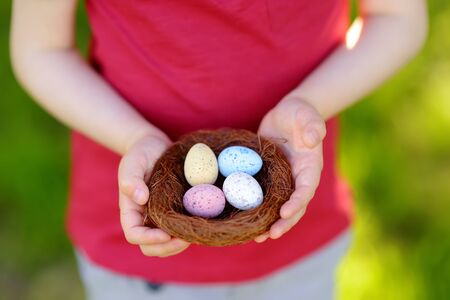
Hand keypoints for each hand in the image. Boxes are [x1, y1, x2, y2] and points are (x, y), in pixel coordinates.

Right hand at [118, 133, 189, 256]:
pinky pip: (179, 230)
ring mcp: (159, 217)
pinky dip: (187, 233)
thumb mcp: (133, 161)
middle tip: (185, 240)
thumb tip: (141, 198)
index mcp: (131, 209)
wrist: (155, 146)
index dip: (148, 239)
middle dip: (167, 248)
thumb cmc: (141, 153)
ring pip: (166, 244)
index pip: (134, 234)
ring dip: (179, 245)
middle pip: (150, 247)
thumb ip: (131, 178)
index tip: (165, 235)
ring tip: (194, 235)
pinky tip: (199, 225)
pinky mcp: (174, 212)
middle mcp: (144, 217)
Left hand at [254, 97, 325, 242]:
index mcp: (310, 167)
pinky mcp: (269, 178)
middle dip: (284, 223)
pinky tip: (244, 220)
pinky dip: (257, 209)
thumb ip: (313, 125)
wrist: (287, 114)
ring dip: (269, 223)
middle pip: (294, 206)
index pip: (305, 190)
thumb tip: (313, 139)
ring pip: (278, 206)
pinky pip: (264, 196)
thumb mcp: (306, 115)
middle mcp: (298, 178)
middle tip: (270, 235)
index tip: (284, 214)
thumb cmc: (299, 112)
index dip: (296, 203)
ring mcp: (283, 180)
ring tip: (256, 238)